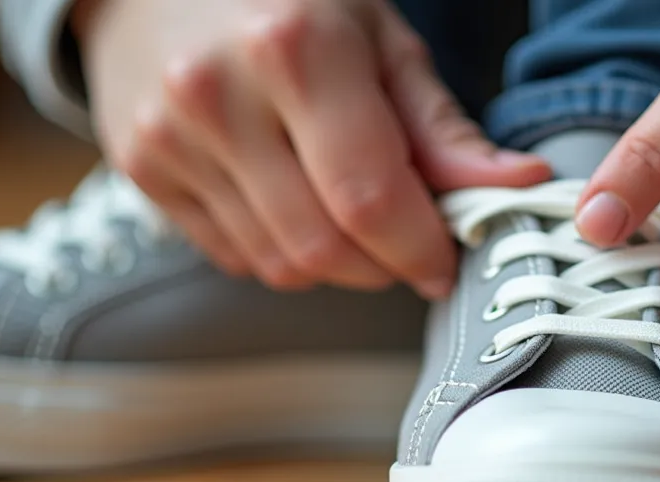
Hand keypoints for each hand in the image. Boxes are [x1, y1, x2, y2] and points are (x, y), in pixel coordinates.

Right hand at [73, 0, 549, 296]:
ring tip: (350, 216)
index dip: (418, 248)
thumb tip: (516, 185)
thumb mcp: (377, 36)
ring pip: (278, 263)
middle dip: (380, 266)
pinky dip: (281, 252)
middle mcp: (220, 95)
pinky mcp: (143, 169)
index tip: (444, 261)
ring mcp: (170, 136)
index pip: (369, 197)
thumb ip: (440, 125)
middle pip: (322, 246)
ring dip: (334, 265)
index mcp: (296, 48)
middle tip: (405, 244)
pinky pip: (234, 255)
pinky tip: (293, 205)